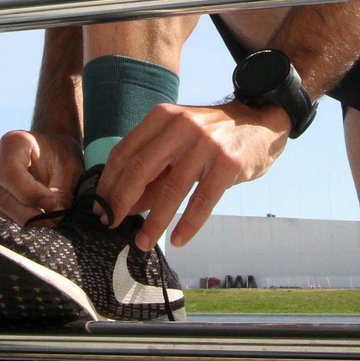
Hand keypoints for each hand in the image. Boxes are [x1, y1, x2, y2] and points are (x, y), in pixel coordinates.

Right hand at [0, 129, 84, 223]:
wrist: (50, 151)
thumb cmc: (61, 157)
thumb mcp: (68, 171)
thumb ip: (61, 196)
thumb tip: (55, 219)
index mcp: (13, 143)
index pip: (10, 174)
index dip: (30, 194)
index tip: (52, 204)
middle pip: (3, 198)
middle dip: (29, 216)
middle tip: (53, 224)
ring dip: (22, 224)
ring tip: (47, 225)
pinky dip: (16, 225)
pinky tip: (35, 224)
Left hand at [96, 101, 289, 250]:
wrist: (259, 119)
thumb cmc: (212, 136)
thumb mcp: (178, 143)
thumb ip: (153, 171)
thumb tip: (125, 205)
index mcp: (162, 118)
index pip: (125, 152)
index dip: (108, 183)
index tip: (100, 207)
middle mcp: (181, 127)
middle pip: (140, 169)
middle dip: (121, 201)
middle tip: (111, 224)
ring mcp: (205, 144)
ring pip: (170, 190)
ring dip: (153, 222)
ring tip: (142, 242)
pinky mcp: (227, 163)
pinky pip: (202, 201)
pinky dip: (188, 224)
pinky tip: (178, 239)